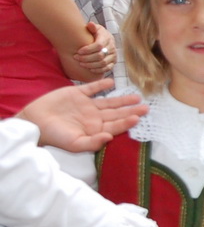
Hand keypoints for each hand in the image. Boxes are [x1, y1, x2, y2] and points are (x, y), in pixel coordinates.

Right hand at [18, 81, 145, 151]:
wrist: (34, 121)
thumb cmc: (54, 136)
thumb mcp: (74, 144)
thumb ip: (93, 143)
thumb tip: (110, 138)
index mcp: (95, 129)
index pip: (115, 126)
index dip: (126, 122)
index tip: (137, 118)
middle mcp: (94, 117)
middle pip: (116, 114)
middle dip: (131, 111)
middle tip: (146, 108)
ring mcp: (86, 105)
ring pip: (108, 101)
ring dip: (122, 99)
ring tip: (136, 97)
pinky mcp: (77, 94)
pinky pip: (92, 88)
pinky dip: (101, 85)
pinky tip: (111, 82)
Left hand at [73, 23, 117, 77]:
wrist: (106, 39)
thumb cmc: (96, 33)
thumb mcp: (95, 28)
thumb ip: (92, 27)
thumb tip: (90, 24)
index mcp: (107, 38)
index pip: (99, 45)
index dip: (88, 49)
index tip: (78, 51)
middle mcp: (112, 47)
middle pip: (100, 55)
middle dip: (86, 58)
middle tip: (76, 58)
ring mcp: (113, 56)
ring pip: (102, 63)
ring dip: (90, 65)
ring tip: (81, 63)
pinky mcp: (113, 62)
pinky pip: (107, 68)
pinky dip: (97, 70)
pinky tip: (89, 69)